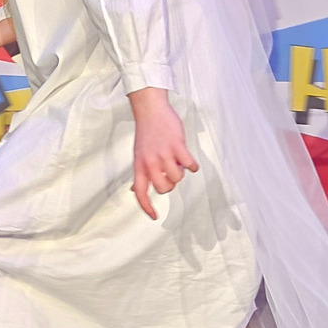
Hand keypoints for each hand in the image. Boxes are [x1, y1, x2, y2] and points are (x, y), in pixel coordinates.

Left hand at [128, 88, 197, 219]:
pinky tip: (191, 163)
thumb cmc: (147, 134)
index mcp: (140, 166)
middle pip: (164, 188)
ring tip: (178, 161)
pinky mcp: (177, 145)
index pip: (140, 192)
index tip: (154, 216)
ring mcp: (164, 154)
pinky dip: (193, 166)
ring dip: (181, 172)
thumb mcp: (138, 155)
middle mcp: (150, 162)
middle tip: (171, 173)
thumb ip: (140, 173)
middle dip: (171, 184)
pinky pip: (189, 164)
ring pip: (177, 178)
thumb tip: (135, 191)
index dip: (146, 207)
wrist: (151, 111)